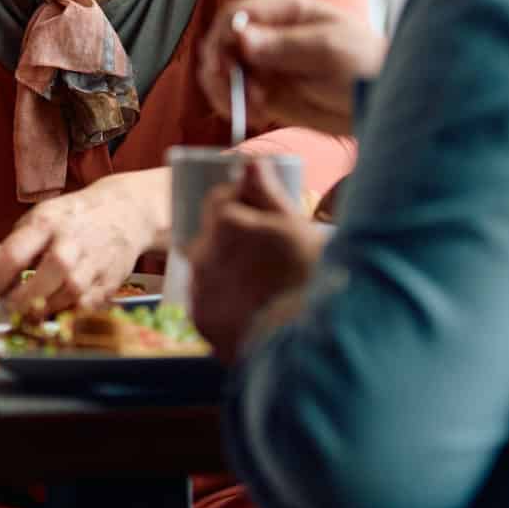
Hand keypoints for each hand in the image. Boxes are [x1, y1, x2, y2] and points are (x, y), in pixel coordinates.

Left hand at [0, 177, 155, 316]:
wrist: (124, 211)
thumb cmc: (74, 217)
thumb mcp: (41, 216)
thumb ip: (16, 243)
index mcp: (46, 222)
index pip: (15, 253)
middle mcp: (71, 242)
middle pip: (46, 277)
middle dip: (22, 299)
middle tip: (9, 307)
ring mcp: (94, 262)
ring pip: (69, 294)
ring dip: (45, 308)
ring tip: (30, 311)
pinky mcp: (110, 280)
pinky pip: (87, 306)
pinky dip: (70, 314)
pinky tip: (57, 311)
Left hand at [186, 157, 324, 361]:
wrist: (308, 344)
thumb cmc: (309, 278)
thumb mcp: (295, 227)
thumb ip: (266, 193)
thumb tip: (249, 162)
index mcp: (226, 222)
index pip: (220, 200)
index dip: (244, 208)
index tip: (267, 223)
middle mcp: (202, 253)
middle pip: (213, 238)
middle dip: (236, 244)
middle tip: (273, 262)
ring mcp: (199, 290)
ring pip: (210, 272)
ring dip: (230, 276)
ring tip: (268, 292)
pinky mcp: (202, 323)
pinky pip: (211, 305)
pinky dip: (228, 307)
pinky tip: (256, 313)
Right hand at [197, 0, 386, 136]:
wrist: (379, 102)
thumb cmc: (365, 66)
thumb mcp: (329, 51)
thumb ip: (284, 45)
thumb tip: (241, 37)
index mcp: (285, 9)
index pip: (237, 14)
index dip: (223, 38)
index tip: (223, 66)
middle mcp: (267, 31)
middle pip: (221, 42)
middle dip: (222, 69)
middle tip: (238, 95)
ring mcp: (262, 61)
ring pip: (220, 70)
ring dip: (226, 91)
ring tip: (254, 110)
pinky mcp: (262, 89)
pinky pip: (232, 95)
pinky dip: (234, 106)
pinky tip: (257, 117)